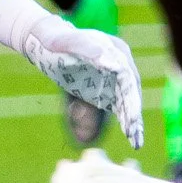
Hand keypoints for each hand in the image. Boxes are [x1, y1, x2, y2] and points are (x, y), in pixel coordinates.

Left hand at [18, 16, 144, 148]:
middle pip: (131, 91)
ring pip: (127, 101)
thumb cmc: (54, 39)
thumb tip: (114, 64)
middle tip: (133, 134)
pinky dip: (124, 121)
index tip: (132, 117)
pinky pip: (118, 107)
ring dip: (132, 121)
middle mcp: (119, 64)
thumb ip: (85, 47)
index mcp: (115, 50)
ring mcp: (113, 78)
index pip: (128, 77)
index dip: (131, 98)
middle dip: (133, 113)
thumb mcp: (64, 41)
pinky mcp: (105, 89)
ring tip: (136, 142)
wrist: (45, 42)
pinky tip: (130, 137)